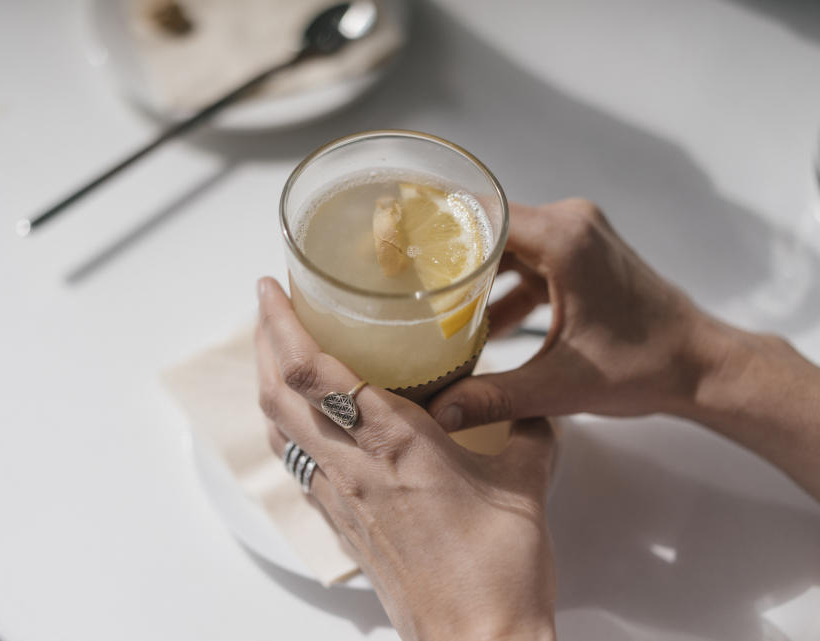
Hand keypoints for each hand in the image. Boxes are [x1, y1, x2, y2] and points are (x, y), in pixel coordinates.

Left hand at [256, 278, 555, 640]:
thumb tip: (530, 409)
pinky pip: (297, 460)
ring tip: (277, 351)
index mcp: (394, 442)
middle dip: (264, 340)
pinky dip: (287, 423)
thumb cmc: (497, 570)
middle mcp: (352, 466)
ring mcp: (339, 497)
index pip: (314, 371)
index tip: (270, 287)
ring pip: (280, 426)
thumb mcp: (525, 484)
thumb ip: (524, 431)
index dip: (281, 323)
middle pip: (279, 391)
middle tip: (269, 305)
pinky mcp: (340, 524)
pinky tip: (304, 417)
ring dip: (269, 381)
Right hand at [429, 198, 715, 430]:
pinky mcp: (582, 253)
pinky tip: (477, 325)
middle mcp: (571, 223)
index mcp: (564, 239)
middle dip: (445, 254)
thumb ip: (493, 397)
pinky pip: (526, 259)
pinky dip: (501, 286)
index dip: (434, 225)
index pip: (480, 212)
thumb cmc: (643, 368)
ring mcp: (579, 235)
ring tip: (431, 306)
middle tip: (401, 281)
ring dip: (473, 274)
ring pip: (505, 243)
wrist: (700, 366)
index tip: (394, 245)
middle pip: (488, 224)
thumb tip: (436, 415)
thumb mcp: (559, 386)